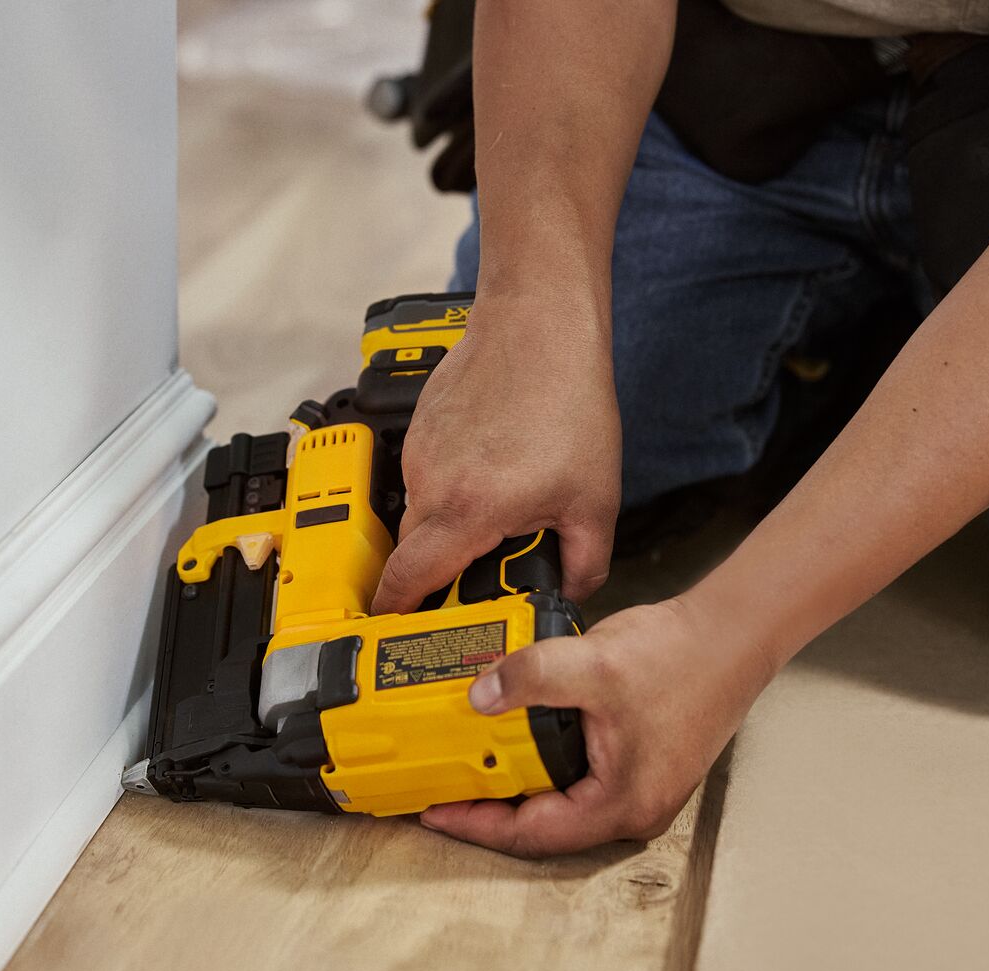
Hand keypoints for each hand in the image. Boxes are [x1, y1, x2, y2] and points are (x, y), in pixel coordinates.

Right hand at [370, 289, 622, 613]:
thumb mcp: (595, 500)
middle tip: (477, 568)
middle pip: (412, 550)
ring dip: (451, 519)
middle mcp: (431, 485)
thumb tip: (573, 594)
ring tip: (502, 498)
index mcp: (467, 511)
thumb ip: (586, 563)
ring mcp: (420, 452)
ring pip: (421, 510)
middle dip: (436, 568)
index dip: (396, 612)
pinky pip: (425, 473)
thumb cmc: (567, 401)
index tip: (392, 629)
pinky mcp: (419, 426)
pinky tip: (492, 463)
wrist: (540, 324)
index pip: (407, 580)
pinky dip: (451, 482)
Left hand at [420, 598, 776, 857]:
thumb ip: (531, 677)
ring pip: (557, 803)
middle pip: (541, 827)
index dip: (475, 824)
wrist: (734, 634)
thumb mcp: (594, 664)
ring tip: (468, 763)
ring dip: (513, 784)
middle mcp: (630, 809)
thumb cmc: (684, 658)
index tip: (432, 810)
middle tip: (441, 786)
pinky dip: (539, 764)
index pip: (530, 834)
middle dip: (487, 808)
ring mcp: (637, 790)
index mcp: (620, 805)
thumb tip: (479, 696)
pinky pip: (574, 779)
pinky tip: (513, 738)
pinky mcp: (636, 766)